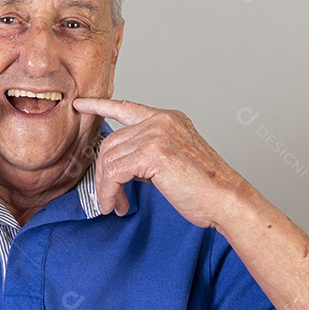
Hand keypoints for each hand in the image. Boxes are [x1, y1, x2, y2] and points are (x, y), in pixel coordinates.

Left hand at [72, 98, 247, 228]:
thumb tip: (120, 165)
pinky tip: (115, 205)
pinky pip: (114, 173)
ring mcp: (156, 134)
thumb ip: (146, 154)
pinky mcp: (151, 153)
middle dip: (104, 174)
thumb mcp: (172, 161)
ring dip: (106, 187)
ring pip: (109, 159)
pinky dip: (108, 192)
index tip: (81, 104)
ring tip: (115, 205)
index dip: (100, 106)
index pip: (127, 107)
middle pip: (111, 142)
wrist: (226, 199)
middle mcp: (161, 121)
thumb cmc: (204, 188)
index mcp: (168, 119)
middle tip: (109, 198)